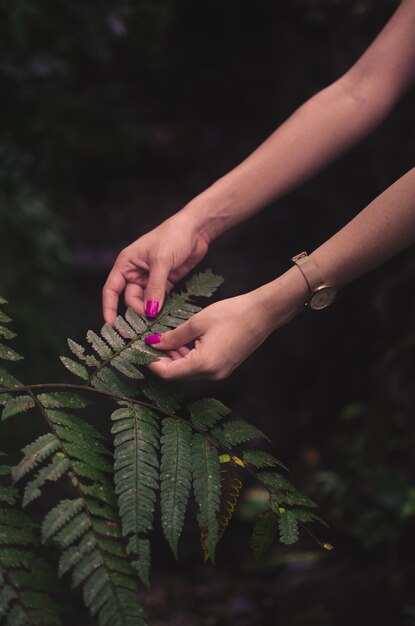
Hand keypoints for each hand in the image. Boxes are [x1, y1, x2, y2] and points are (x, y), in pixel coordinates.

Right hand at [102, 210, 209, 324]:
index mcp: (126, 263)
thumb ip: (155, 287)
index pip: (111, 289)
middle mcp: (135, 272)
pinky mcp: (165, 282)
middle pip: (130, 298)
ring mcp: (150, 278)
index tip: (111, 324)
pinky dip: (161, 308)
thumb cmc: (173, 236)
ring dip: (151, 311)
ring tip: (158, 320)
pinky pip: (159, 300)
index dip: (109, 307)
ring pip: (145, 301)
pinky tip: (166, 314)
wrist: (196, 229)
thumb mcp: (162, 261)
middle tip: (150, 320)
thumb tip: (150, 311)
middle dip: (138, 310)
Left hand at [144, 269, 307, 379]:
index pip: (168, 373)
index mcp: (203, 365)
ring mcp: (220, 372)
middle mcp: (212, 374)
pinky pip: (200, 366)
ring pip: (188, 370)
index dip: (152, 363)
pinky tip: (182, 341)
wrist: (263, 314)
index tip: (141, 350)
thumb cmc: (233, 314)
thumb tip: (154, 343)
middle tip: (150, 341)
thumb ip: (174, 336)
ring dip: (175, 357)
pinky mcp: (225, 366)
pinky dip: (188, 356)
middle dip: (162, 359)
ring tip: (165, 338)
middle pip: (178, 374)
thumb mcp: (198, 322)